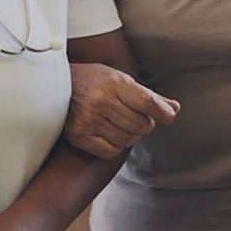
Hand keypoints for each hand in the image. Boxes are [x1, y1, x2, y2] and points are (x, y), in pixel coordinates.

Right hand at [64, 63, 179, 157]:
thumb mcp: (120, 80)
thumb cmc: (93, 81)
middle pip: (141, 125)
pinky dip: (116, 145)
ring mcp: (88, 120)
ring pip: (128, 140)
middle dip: (144, 123)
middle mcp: (100, 101)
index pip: (147, 102)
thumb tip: (174, 109)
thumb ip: (148, 95)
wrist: (55, 86)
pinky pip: (111, 151)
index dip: (162, 112)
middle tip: (135, 116)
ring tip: (120, 123)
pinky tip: (110, 133)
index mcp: (113, 83)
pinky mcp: (79, 136)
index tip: (168, 116)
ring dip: (130, 135)